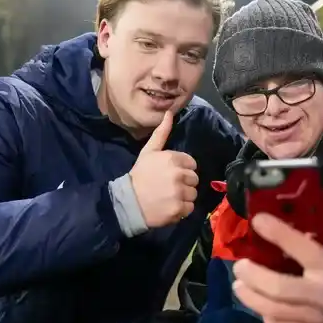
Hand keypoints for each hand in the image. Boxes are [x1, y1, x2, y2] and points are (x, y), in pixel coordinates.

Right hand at [130, 111, 198, 227]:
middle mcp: (178, 174)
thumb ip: (161, 132)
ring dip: (184, 197)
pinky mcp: (178, 208)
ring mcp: (179, 192)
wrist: (128, 201)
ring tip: (168, 197)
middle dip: (184, 183)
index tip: (170, 175)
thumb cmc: (140, 175)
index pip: (191, 164)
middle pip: (194, 179)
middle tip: (168, 187)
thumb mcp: (149, 151)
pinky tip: (169, 206)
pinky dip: (181, 210)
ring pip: (193, 194)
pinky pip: (190, 208)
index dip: (182, 170)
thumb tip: (170, 112)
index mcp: (173, 158)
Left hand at [232, 213, 322, 322]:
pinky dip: (264, 316)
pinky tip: (260, 306)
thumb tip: (267, 230)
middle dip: (254, 276)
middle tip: (240, 266)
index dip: (278, 233)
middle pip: (281, 288)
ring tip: (239, 286)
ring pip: (274, 311)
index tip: (258, 221)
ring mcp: (316, 319)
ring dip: (250, 297)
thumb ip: (301, 245)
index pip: (303, 248)